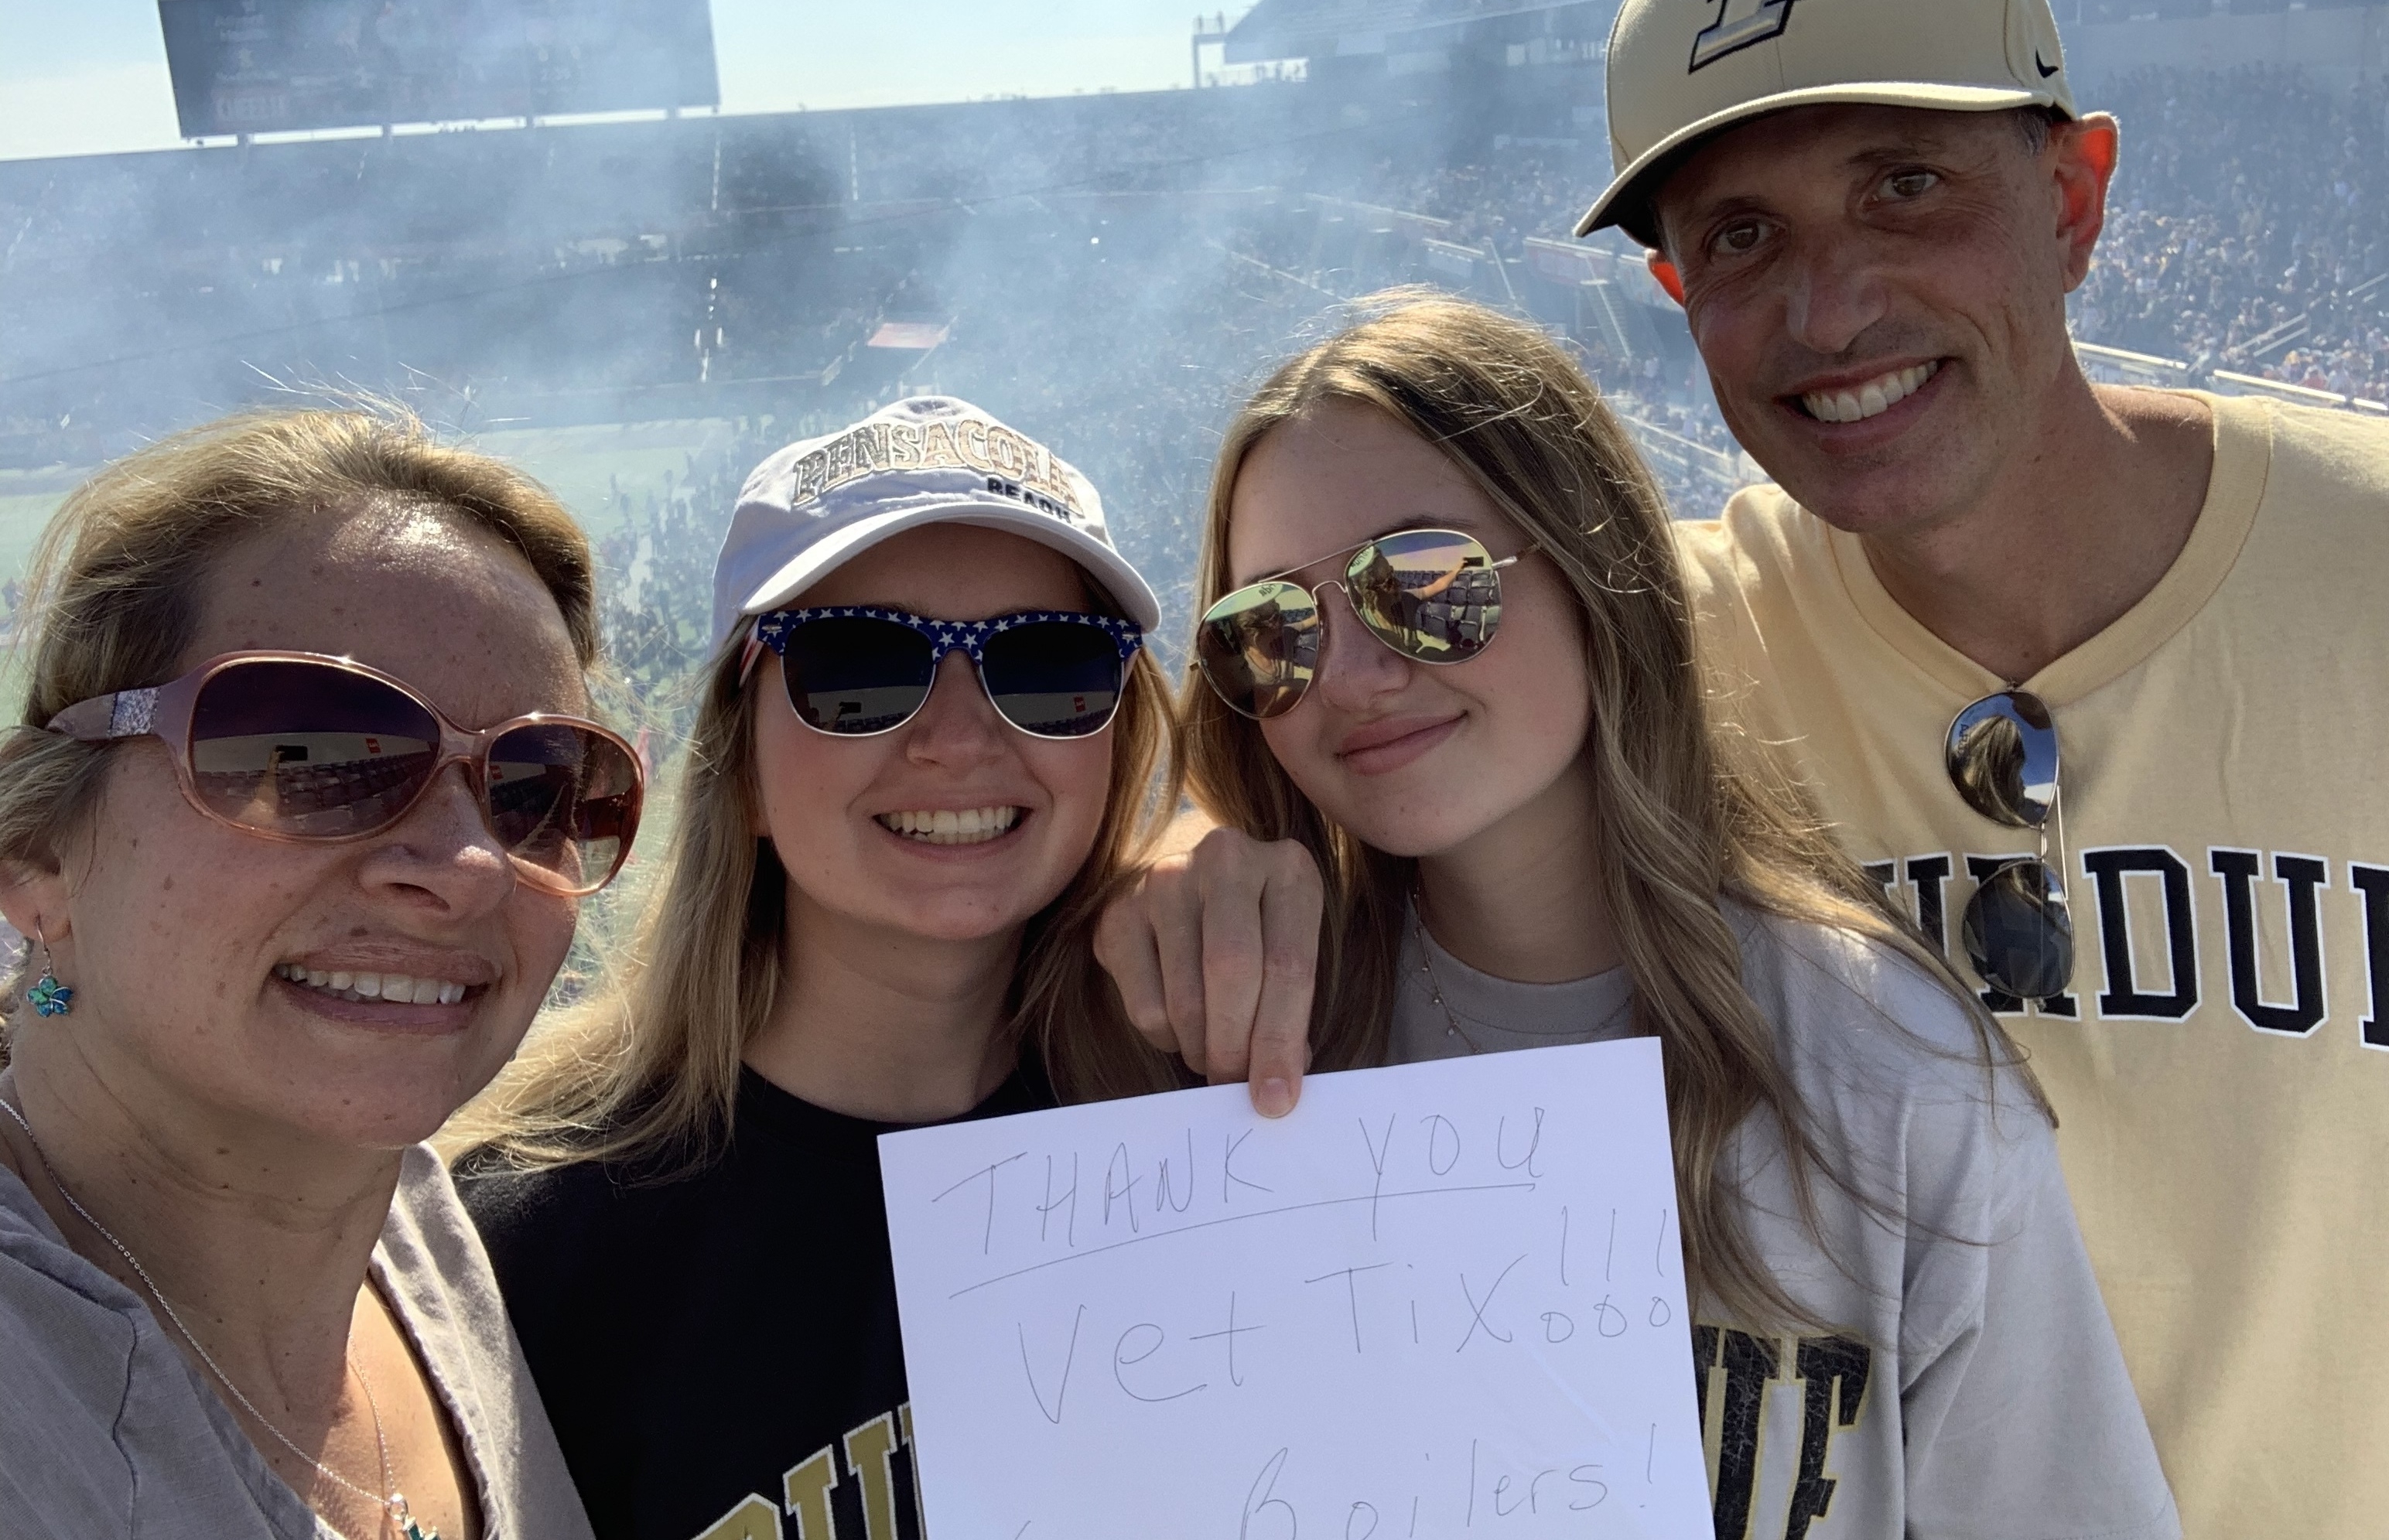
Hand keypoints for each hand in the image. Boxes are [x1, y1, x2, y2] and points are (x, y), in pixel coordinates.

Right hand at [1094, 825, 1323, 1116]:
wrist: (1199, 885)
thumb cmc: (1262, 931)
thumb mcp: (1292, 952)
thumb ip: (1293, 1010)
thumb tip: (1274, 1089)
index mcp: (1289, 868)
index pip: (1289, 965)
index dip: (1281, 1040)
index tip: (1277, 1099)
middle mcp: (1226, 859)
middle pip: (1231, 973)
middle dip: (1235, 1049)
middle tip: (1235, 1085)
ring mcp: (1165, 879)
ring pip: (1184, 998)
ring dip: (1201, 1049)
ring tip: (1214, 1055)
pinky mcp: (1119, 911)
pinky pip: (1144, 1006)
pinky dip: (1167, 1038)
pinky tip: (1182, 1025)